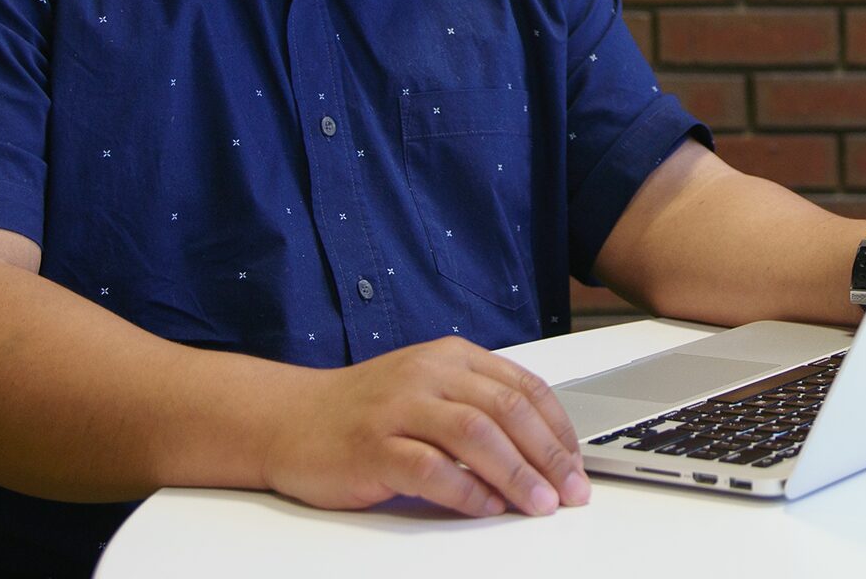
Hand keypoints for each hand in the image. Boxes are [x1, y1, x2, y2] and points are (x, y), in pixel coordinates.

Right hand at [261, 336, 591, 517]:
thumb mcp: (429, 390)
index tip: (578, 463)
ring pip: (475, 434)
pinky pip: (430, 469)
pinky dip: (465, 490)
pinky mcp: (372, 446)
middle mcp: (428, 375)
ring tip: (540, 504)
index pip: (523, 387)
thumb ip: (479, 407)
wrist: (287, 419)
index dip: (558, 428)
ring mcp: (398, 408)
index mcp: (451, 358)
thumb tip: (543, 450)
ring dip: (516, 473)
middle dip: (548, 454)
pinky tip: (486, 507)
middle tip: (572, 490)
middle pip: (506, 410)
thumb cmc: (365, 411)